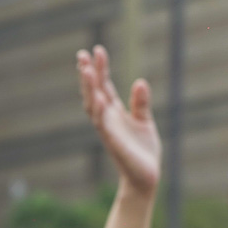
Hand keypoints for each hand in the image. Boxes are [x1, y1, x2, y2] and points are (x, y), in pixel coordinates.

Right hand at [76, 45, 158, 195]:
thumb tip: (140, 81)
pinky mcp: (114, 143)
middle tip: (82, 54)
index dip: (100, 68)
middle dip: (88, 75)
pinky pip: (104, 126)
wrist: (145, 177)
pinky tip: (98, 98)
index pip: (103, 86)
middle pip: (93, 93)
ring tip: (87, 70)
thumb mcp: (144, 121)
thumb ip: (140, 103)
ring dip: (90, 89)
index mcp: (114, 113)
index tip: (96, 50)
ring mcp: (108, 131)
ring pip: (94, 107)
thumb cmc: (142, 151)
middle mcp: (107, 120)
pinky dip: (100, 112)